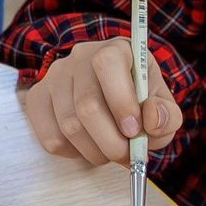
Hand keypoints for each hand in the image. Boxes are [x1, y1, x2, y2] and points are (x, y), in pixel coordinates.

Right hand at [22, 36, 183, 164]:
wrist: (111, 96)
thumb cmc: (139, 100)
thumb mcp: (162, 104)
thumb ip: (167, 114)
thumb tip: (151, 121)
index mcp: (115, 49)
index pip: (107, 64)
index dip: (121, 102)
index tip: (134, 130)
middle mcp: (79, 57)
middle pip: (87, 105)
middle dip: (111, 142)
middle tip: (125, 156)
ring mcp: (54, 76)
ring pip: (69, 127)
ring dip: (95, 152)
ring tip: (110, 152)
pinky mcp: (37, 98)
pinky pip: (50, 138)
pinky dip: (73, 153)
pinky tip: (88, 146)